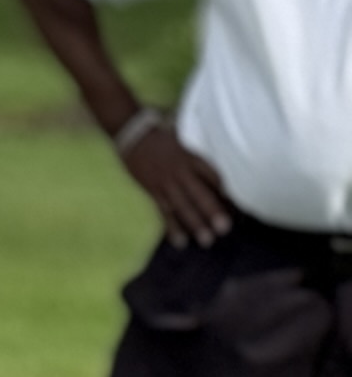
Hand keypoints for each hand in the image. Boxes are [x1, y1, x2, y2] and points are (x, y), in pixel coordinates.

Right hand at [120, 118, 234, 247]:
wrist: (135, 134)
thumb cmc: (167, 137)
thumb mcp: (190, 139)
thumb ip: (207, 152)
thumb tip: (232, 162)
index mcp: (194, 158)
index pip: (215, 177)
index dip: (228, 192)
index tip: (242, 207)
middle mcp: (181, 172)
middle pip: (199, 194)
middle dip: (212, 212)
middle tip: (225, 229)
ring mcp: (166, 183)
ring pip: (182, 206)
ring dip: (194, 224)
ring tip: (207, 241)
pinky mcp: (153, 191)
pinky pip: (163, 212)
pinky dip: (172, 228)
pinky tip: (180, 242)